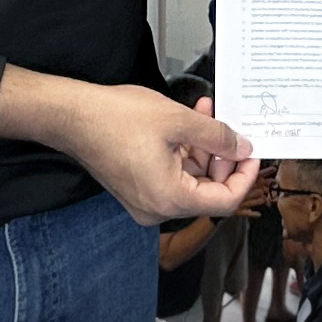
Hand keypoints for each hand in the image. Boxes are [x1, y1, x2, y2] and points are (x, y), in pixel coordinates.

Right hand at [0, 68, 259, 224]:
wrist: (71, 116)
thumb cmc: (116, 118)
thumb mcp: (178, 121)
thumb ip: (217, 137)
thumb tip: (241, 147)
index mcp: (170, 200)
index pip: (225, 200)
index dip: (243, 175)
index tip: (250, 151)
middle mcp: (157, 210)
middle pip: (207, 190)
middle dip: (220, 154)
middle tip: (224, 123)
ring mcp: (144, 202)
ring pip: (189, 180)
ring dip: (201, 147)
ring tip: (202, 112)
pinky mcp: (135, 189)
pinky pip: (170, 176)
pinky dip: (182, 152)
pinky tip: (185, 122)